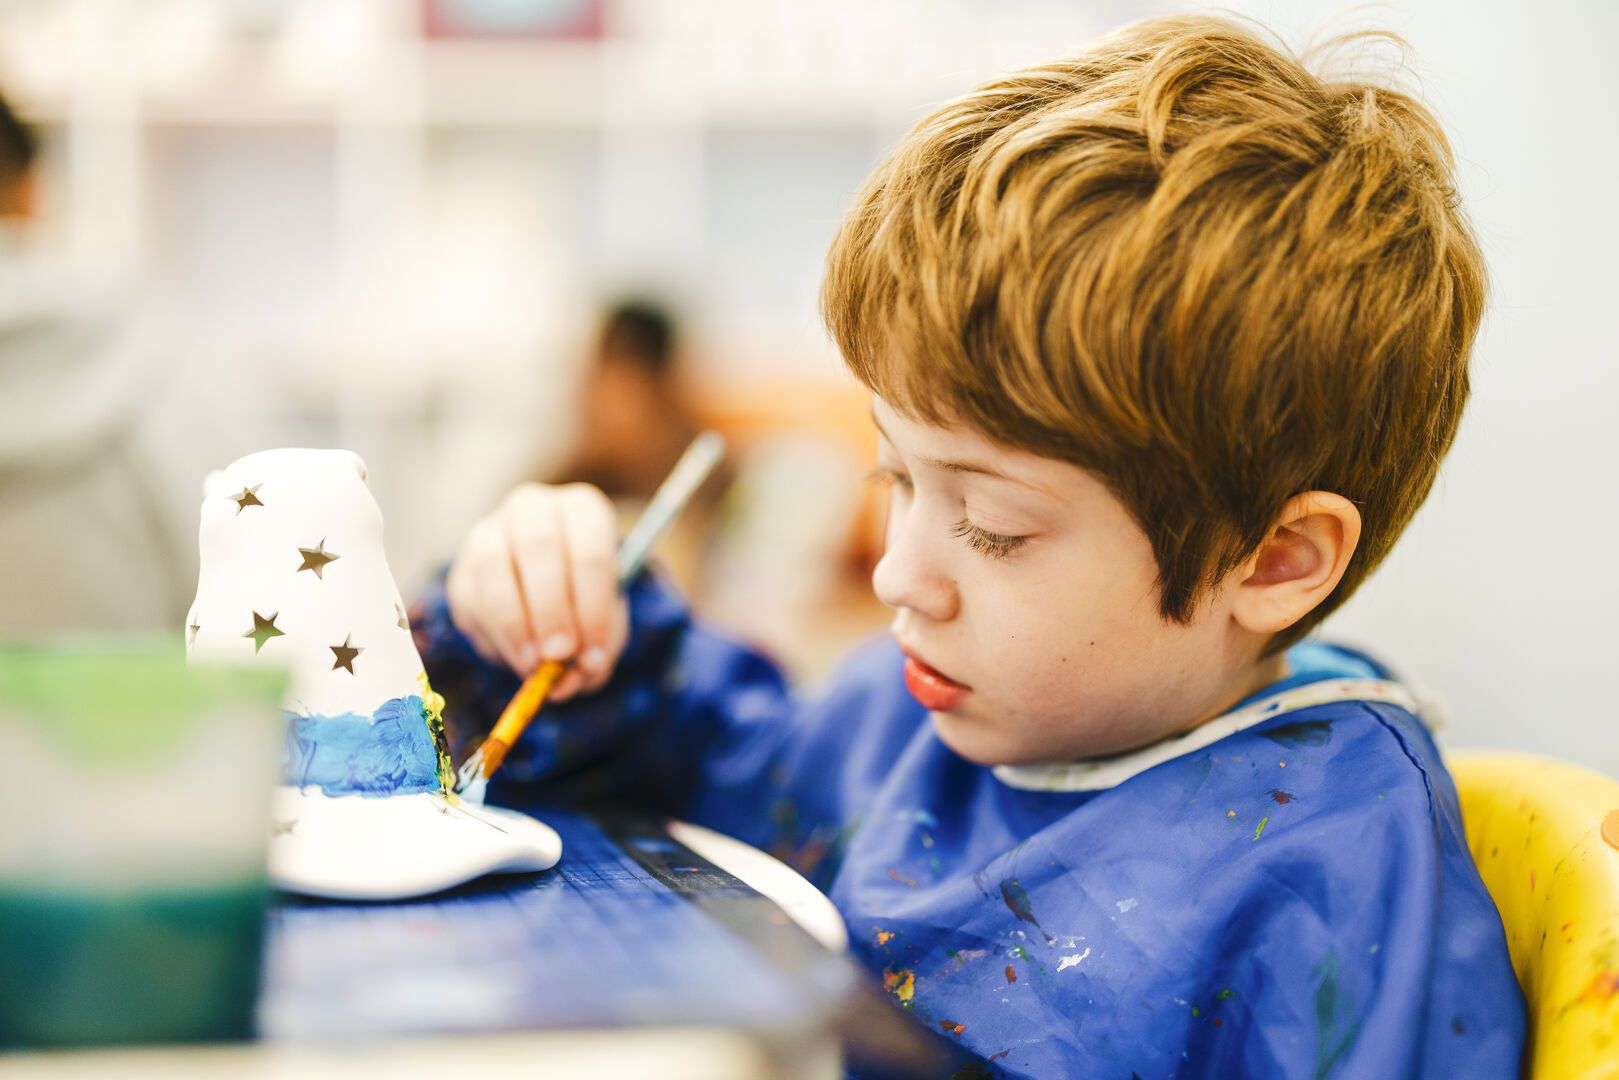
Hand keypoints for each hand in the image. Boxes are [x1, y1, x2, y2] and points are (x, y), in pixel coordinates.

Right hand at [445, 482, 627, 700]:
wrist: (547, 590)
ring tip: (533, 665)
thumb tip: (573, 676)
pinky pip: (469, 601)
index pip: (590, 550)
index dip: (594, 607)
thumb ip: (599, 647)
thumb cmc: (586, 600)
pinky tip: (515, 656)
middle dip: (550, 609)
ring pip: (492, 569)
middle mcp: (534, 509)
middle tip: (559, 654)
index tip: (594, 653)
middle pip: (538, 547)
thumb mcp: (607, 620)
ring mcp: (490, 533)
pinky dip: (492, 637)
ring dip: (514, 625)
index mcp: (582, 510)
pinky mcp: (462, 569)